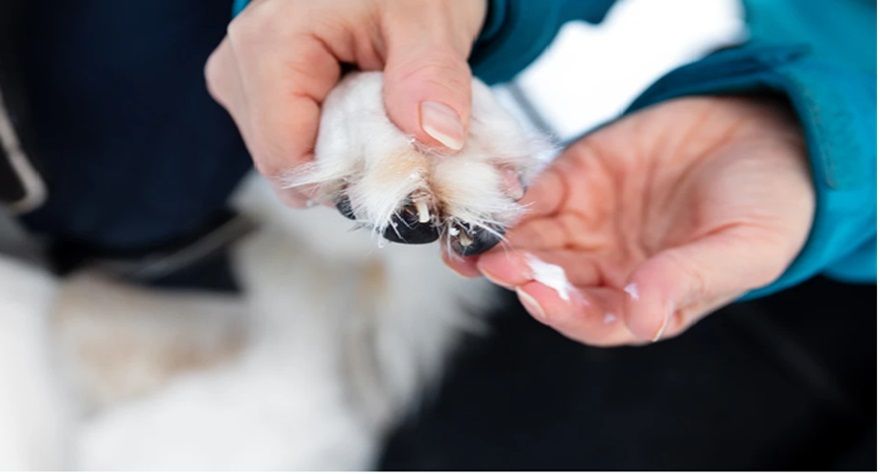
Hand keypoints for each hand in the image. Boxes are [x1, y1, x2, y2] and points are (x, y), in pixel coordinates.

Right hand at [205, 0, 486, 205]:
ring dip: (345, 152)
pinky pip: (294, 141)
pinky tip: (362, 106)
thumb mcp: (429, 18)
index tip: (400, 163)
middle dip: (350, 164)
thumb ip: (431, 77)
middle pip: (287, 164)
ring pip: (290, 158)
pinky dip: (336, 139)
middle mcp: (239, 65)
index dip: (347, 179)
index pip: (287, 160)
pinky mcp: (256, 91)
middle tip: (400, 126)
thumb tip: (434, 139)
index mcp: (271, 46)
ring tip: (382, 106)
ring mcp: (242, 80)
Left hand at [450, 96, 813, 344]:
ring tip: (475, 235)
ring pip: (532, 241)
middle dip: (520, 274)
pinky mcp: (578, 178)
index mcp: (645, 300)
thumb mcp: (742, 249)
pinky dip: (515, 196)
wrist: (768, 133)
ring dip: (502, 241)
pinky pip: (537, 193)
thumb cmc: (767, 205)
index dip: (562, 312)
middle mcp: (607, 268)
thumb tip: (643, 318)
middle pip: (549, 282)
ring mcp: (588, 224)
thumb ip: (688, 281)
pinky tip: (496, 195)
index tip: (538, 295)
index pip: (592, 319)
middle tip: (495, 262)